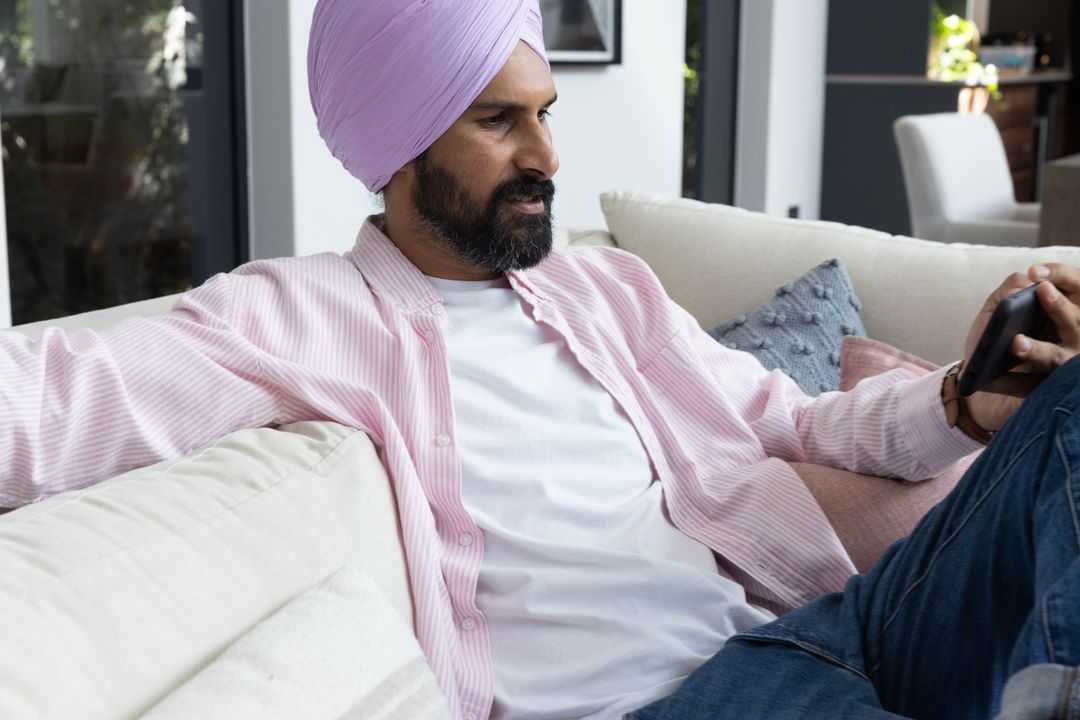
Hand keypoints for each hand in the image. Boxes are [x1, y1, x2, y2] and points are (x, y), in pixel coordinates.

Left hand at [962, 263, 1079, 430]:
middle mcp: (1072, 340)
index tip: (1038, 272)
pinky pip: (1028, 388)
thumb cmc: (994, 343)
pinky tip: (984, 380)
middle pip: (1077, 322)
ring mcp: (1063, 371)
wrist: (980, 385)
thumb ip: (1008, 293)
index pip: (1077, 289)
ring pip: (1058, 358)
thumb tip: (1022, 281)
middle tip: (1042, 290)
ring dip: (1038, 349)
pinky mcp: (1046, 395)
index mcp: (1063, 315)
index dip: (1064, 276)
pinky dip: (1005, 383)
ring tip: (1015, 342)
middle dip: (1060, 306)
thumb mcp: (996, 313)